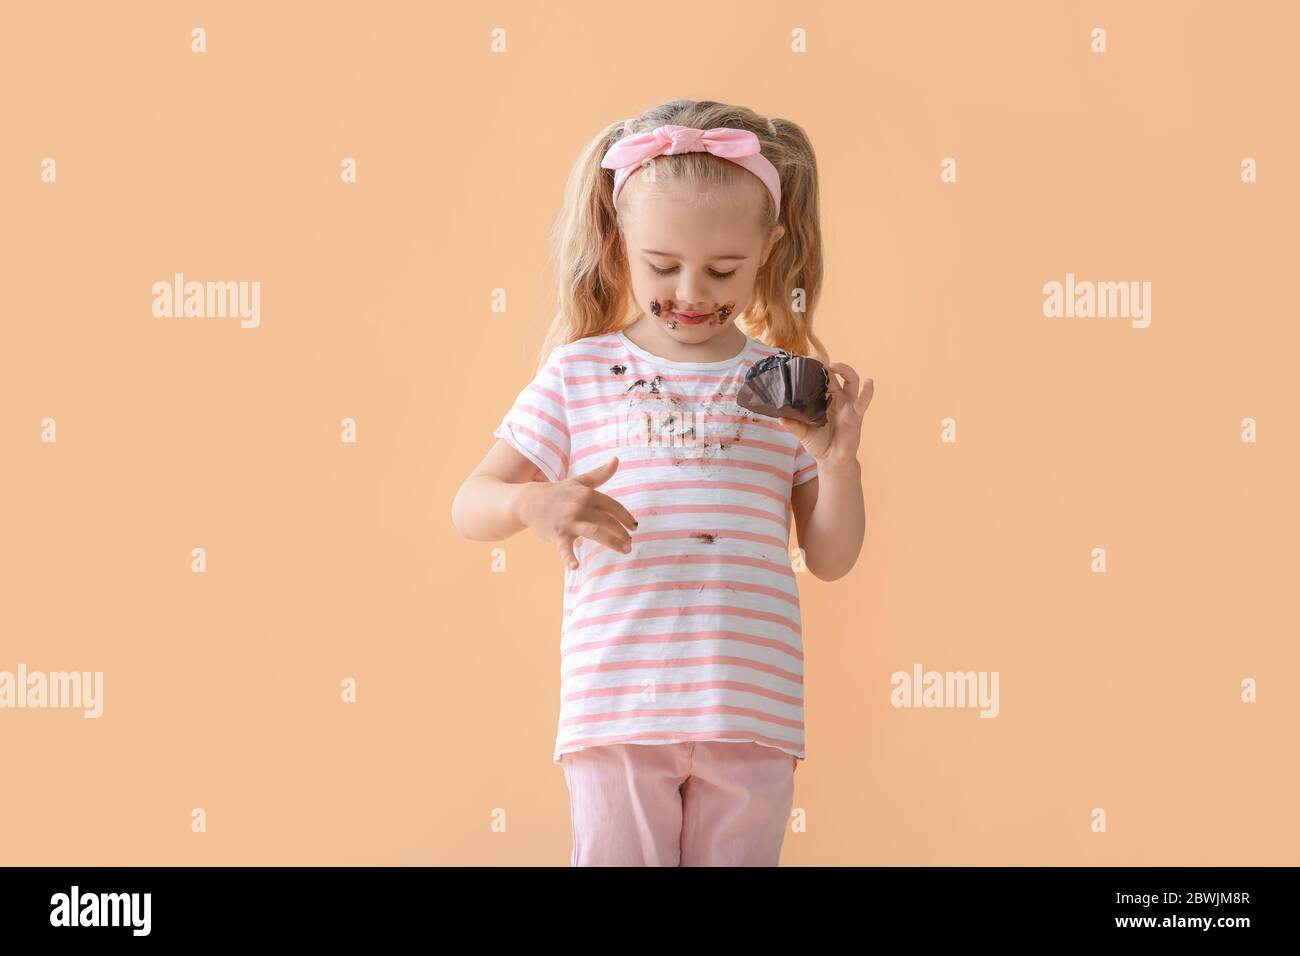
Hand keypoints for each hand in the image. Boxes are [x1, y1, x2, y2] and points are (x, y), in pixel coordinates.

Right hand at [514, 456, 638, 569]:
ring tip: (625, 550)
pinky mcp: (557, 535)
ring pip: (595, 532)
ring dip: (612, 542)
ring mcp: (568, 521)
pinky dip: (569, 558)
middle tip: (630, 543)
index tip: (634, 527)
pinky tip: (576, 566)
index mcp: (587, 494)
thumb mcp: (578, 482)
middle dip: (622, 533)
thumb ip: (599, 474)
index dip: (626, 517)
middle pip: (608, 520)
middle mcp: (580, 507)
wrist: (528, 501)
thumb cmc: (558, 493)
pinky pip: (564, 548)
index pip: (613, 506)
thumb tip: (616, 459)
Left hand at [778, 362, 873, 464]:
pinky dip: (868, 392)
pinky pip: (863, 402)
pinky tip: (870, 382)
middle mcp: (836, 398)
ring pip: (851, 381)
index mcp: (823, 399)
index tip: (804, 361)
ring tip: (834, 366)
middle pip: (835, 375)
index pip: (820, 379)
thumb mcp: (802, 433)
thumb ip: (792, 425)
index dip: (815, 369)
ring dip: (845, 370)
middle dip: (827, 366)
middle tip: (816, 361)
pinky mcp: (856, 415)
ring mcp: (847, 405)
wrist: (831, 460)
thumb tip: (779, 417)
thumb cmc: (818, 444)